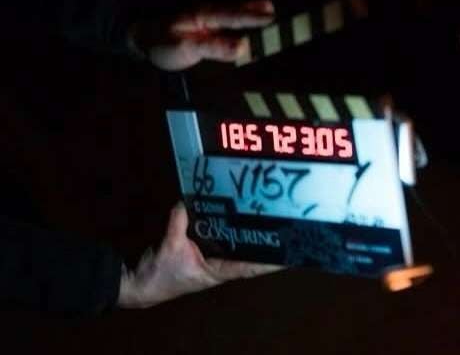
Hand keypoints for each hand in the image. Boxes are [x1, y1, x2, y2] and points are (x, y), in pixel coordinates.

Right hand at [116, 203, 281, 308]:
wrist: (139, 284)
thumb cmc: (159, 275)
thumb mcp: (170, 247)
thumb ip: (179, 223)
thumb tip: (185, 203)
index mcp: (219, 271)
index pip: (251, 267)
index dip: (271, 262)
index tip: (292, 255)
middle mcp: (221, 265)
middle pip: (250, 254)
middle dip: (267, 242)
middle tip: (288, 224)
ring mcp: (214, 257)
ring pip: (238, 244)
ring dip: (250, 232)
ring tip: (271, 215)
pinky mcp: (203, 249)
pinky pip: (220, 236)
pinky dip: (228, 225)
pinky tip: (238, 210)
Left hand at [129, 0, 274, 70]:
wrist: (142, 39)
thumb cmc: (163, 44)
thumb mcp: (186, 48)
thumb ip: (215, 48)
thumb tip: (243, 47)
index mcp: (204, 16)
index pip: (234, 17)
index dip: (253, 19)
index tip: (271, 20)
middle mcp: (210, 12)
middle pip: (238, 10)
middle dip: (258, 10)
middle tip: (278, 13)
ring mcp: (209, 15)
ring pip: (235, 10)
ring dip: (253, 8)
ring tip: (270, 8)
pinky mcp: (209, 22)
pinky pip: (231, 16)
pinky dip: (245, 12)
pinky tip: (255, 11)